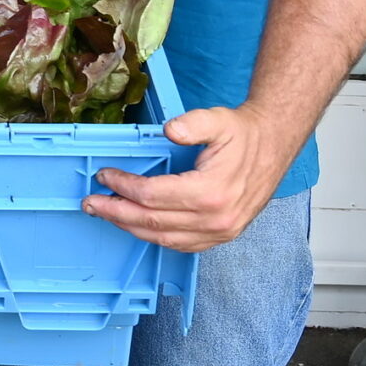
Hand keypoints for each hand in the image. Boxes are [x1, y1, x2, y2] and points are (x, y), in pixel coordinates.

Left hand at [85, 103, 293, 252]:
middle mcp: (216, 219)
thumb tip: (170, 130)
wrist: (273, 146)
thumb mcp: (219, 119)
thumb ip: (193, 124)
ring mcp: (221, 232)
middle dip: (116, 212)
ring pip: (164, 238)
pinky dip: (156, 238)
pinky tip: (138, 226)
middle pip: (152, 221)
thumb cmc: (244, 134)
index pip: (152, 195)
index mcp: (212, 192)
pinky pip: (182, 245)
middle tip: (91, 203)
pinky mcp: (223, 235)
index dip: (123, 186)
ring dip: (131, 228)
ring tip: (107, 214)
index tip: (104, 175)